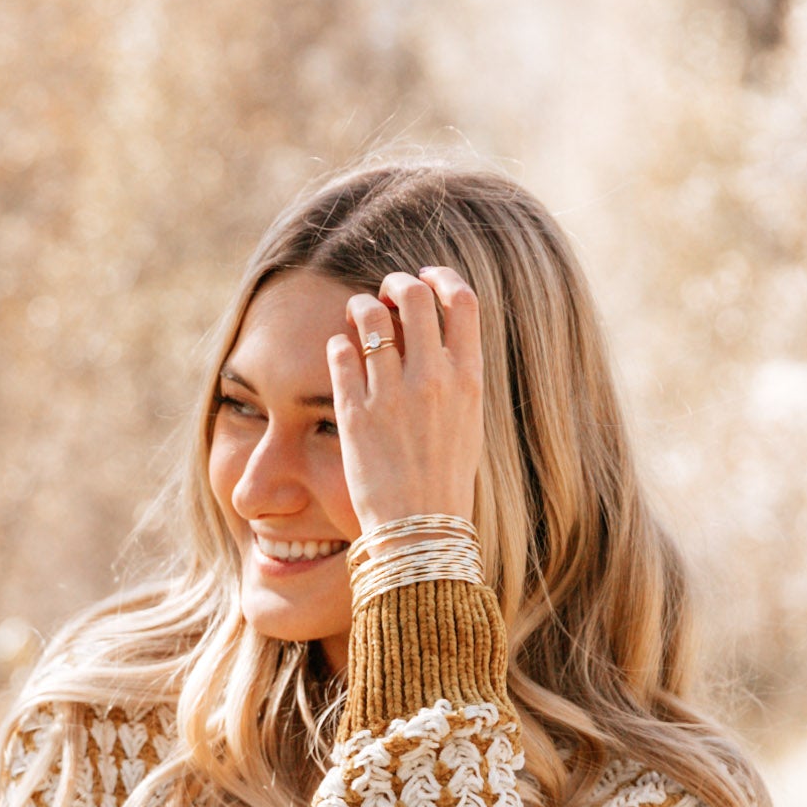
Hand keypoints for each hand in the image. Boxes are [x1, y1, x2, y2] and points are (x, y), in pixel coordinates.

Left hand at [325, 266, 482, 535]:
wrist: (420, 530)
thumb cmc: (445, 481)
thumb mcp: (468, 423)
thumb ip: (455, 378)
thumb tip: (433, 341)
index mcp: (467, 379)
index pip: (462, 300)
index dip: (441, 277)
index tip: (426, 278)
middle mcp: (432, 380)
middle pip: (414, 296)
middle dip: (394, 284)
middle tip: (383, 295)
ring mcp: (391, 394)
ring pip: (368, 317)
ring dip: (359, 307)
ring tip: (355, 316)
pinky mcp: (355, 412)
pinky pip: (339, 353)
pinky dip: (338, 344)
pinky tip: (339, 353)